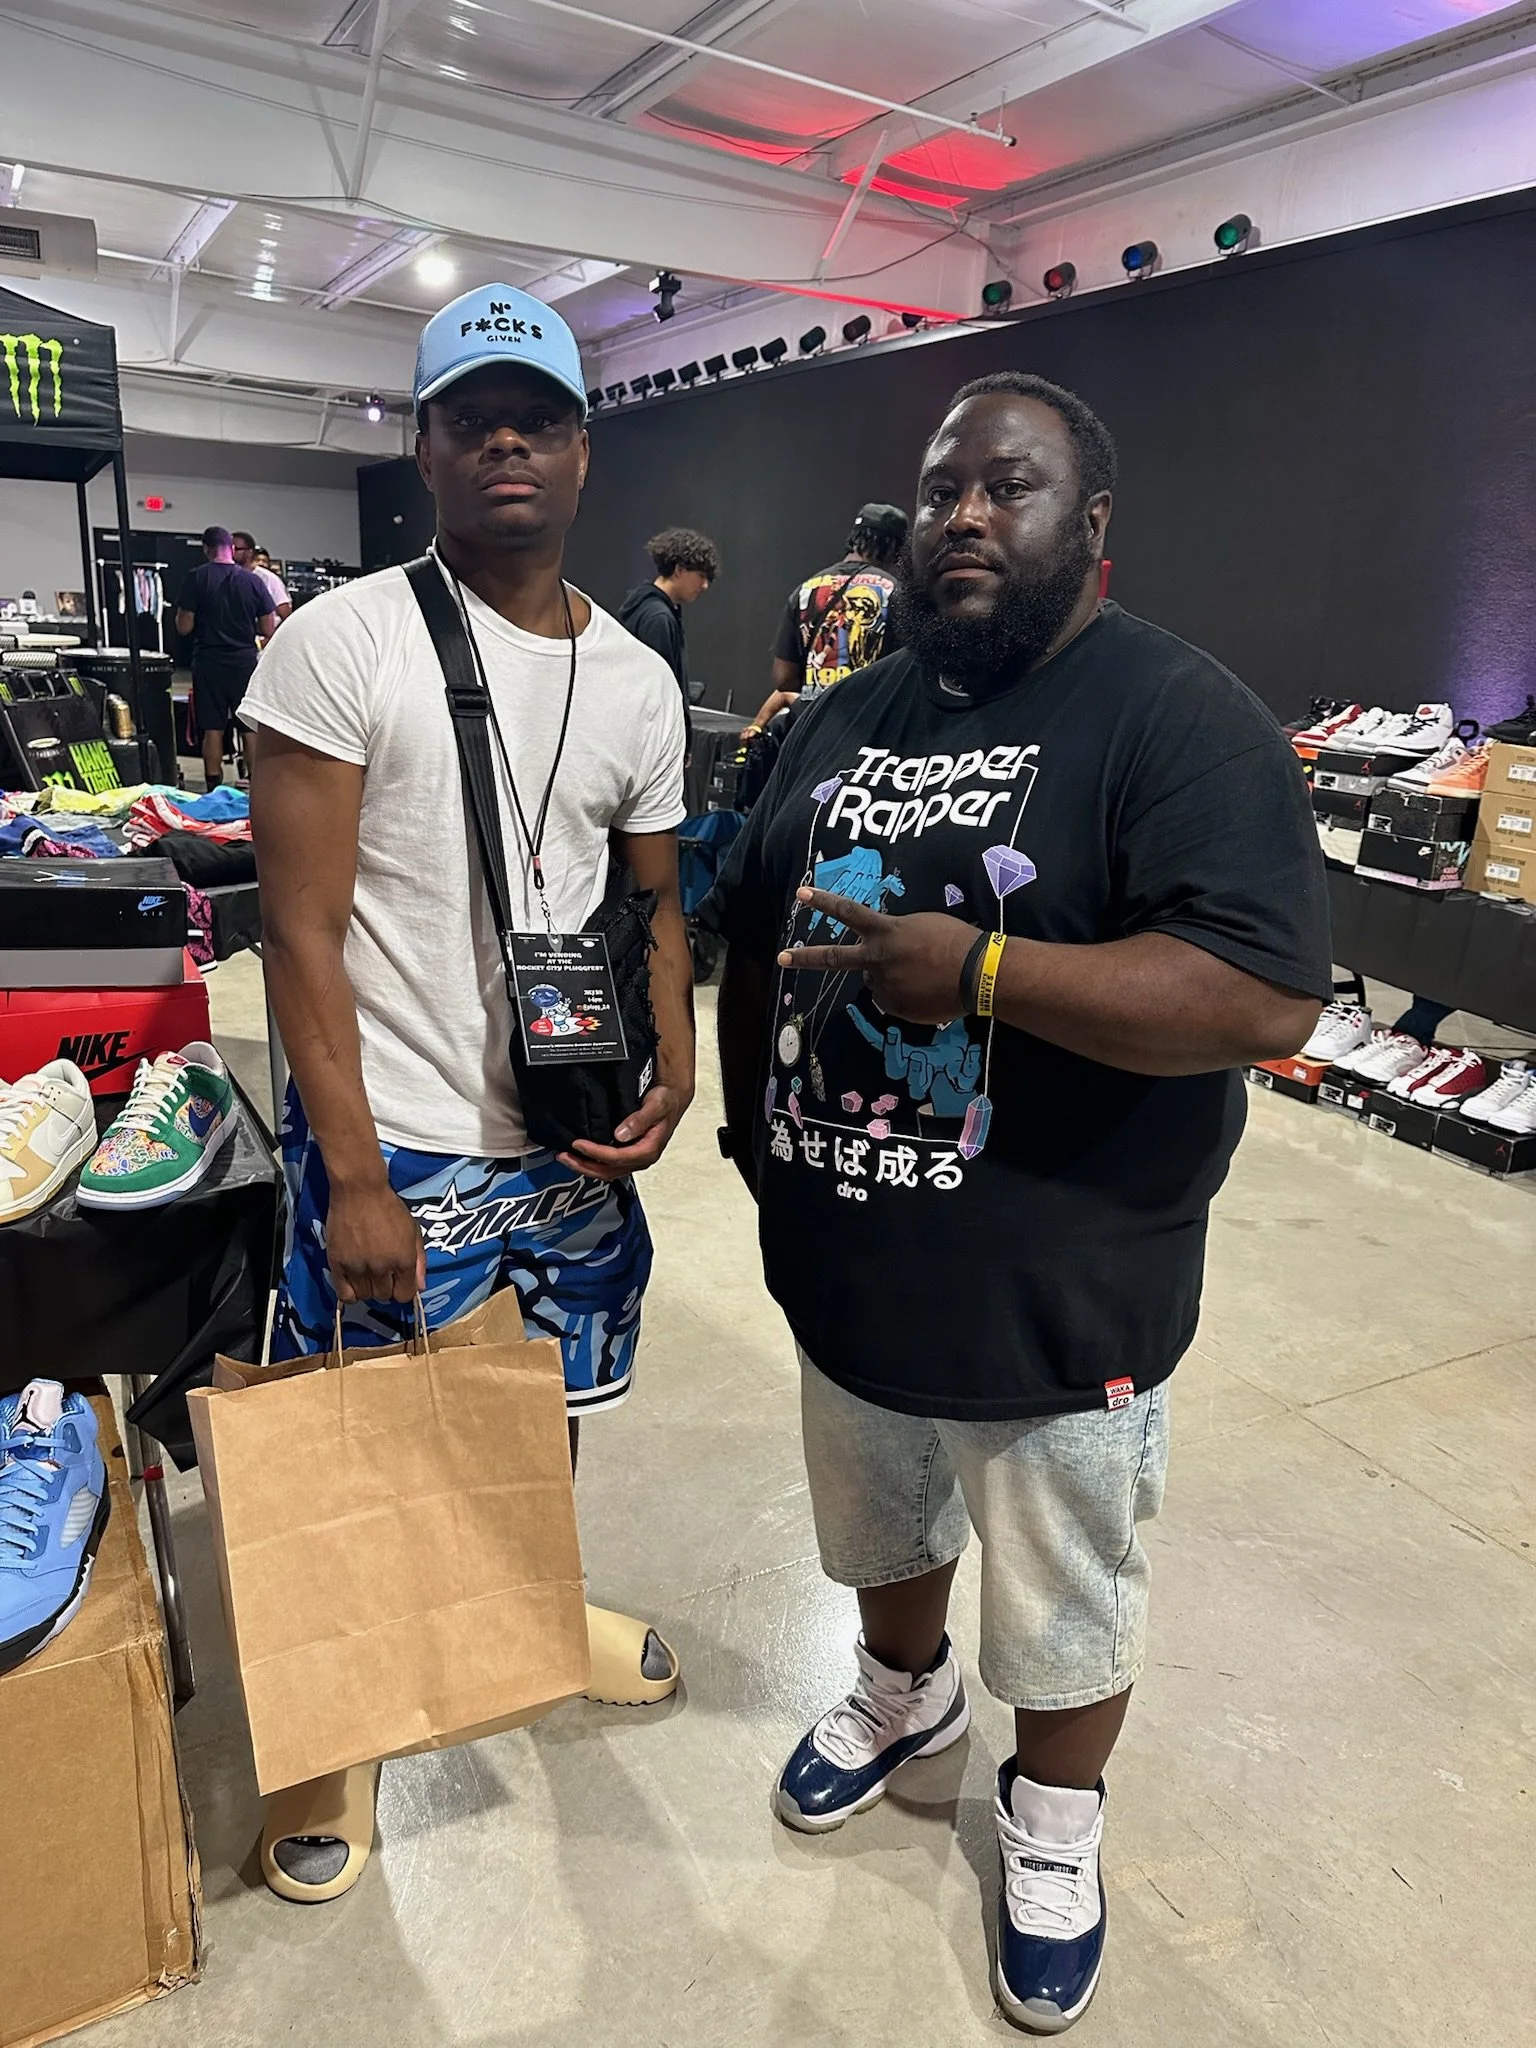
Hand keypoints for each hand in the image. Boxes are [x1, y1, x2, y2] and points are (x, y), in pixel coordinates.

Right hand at [325, 1179, 424, 1304]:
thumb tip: (420, 1288)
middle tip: (381, 1272)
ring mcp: (358, 1267)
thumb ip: (419, 1261)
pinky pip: (343, 1294)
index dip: (402, 1290)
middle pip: (383, 1296)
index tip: (398, 1281)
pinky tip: (353, 1281)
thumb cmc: (390, 1208)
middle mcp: (382, 1267)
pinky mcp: (337, 1263)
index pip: (405, 1295)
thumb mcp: (413, 1231)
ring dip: (367, 1289)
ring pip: (364, 1296)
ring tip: (366, 1274)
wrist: (359, 1191)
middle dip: (385, 1287)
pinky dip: (349, 1293)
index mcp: (403, 1259)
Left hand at [559, 1082, 692, 1181]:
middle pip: (608, 1170)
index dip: (595, 1153)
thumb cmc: (666, 1101)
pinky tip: (581, 1156)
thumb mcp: (656, 1105)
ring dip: (586, 1167)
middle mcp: (641, 1158)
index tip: (578, 1144)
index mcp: (648, 1150)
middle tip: (564, 1156)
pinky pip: (609, 1166)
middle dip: (584, 1165)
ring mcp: (635, 1158)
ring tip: (567, 1158)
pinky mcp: (630, 1155)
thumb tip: (621, 1134)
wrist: (673, 1098)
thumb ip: (640, 1120)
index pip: (617, 1157)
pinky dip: (593, 1163)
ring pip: (607, 1171)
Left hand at [780, 887, 980, 1026]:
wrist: (977, 973)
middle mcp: (877, 960)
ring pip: (878, 982)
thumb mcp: (922, 926)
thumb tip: (889, 956)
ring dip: (893, 978)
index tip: (800, 893)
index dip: (824, 901)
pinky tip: (928, 991)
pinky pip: (895, 1000)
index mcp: (885, 933)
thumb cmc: (955, 941)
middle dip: (804, 957)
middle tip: (781, 958)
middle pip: (834, 958)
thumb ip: (896, 937)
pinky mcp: (895, 1008)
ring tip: (924, 975)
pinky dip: (907, 996)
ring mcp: (884, 987)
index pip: (848, 912)